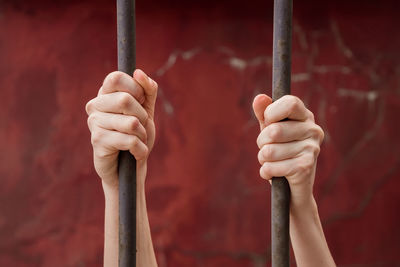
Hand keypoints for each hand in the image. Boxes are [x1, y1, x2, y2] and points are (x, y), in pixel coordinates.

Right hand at [85, 69, 157, 187]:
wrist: (130, 167)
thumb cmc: (137, 136)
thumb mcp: (147, 110)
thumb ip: (148, 90)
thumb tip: (139, 72)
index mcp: (105, 94)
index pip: (116, 77)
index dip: (136, 89)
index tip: (141, 101)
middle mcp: (95, 105)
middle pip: (125, 100)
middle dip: (142, 116)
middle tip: (141, 126)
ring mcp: (94, 123)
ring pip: (131, 123)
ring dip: (142, 135)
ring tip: (137, 141)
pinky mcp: (97, 141)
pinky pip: (130, 140)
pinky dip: (141, 149)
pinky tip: (135, 153)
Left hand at [252, 94, 323, 205]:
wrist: (293, 189)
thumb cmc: (280, 153)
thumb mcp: (270, 131)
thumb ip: (264, 114)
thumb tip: (259, 98)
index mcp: (305, 116)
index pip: (290, 103)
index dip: (271, 113)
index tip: (268, 123)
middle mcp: (313, 130)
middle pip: (274, 130)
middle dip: (261, 142)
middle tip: (267, 148)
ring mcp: (312, 149)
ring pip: (269, 151)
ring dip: (263, 159)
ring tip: (272, 162)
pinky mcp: (306, 167)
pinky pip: (271, 167)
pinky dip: (266, 172)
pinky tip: (274, 173)